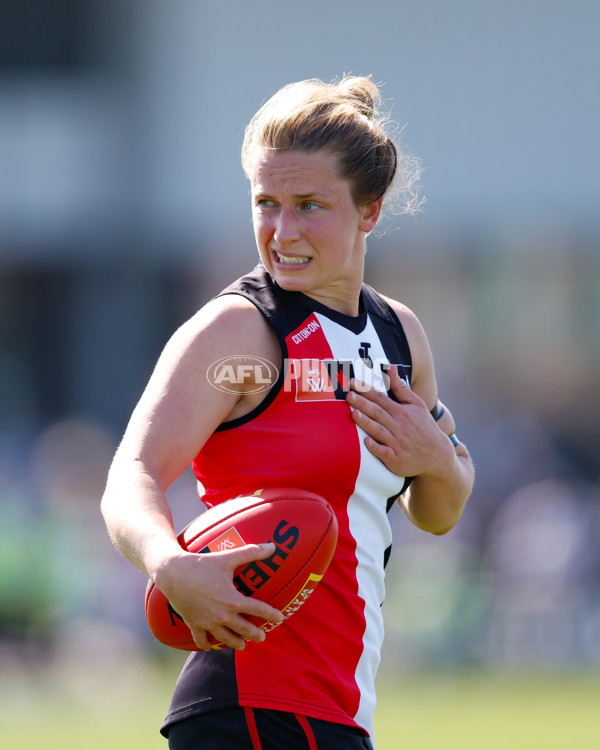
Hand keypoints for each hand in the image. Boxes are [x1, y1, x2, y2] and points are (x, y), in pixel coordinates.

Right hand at [154, 542, 283, 650]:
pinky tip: (211, 646)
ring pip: (225, 638)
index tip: (280, 618)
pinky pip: (201, 640)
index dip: (271, 615)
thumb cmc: (202, 564)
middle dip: (255, 634)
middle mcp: (222, 615)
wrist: (173, 573)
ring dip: (235, 642)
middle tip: (263, 637)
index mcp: (233, 600)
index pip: (258, 610)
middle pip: (244, 629)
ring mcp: (207, 622)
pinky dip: (207, 645)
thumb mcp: (228, 557)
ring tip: (242, 645)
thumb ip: (251, 552)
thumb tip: (273, 546)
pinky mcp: (193, 624)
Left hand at [346, 366, 453, 478]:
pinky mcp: (396, 459)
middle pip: (377, 413)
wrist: (437, 455)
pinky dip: (375, 447)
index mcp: (402, 412)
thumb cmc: (424, 427)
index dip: (366, 390)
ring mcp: (397, 443)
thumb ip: (400, 387)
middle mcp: (399, 426)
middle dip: (362, 404)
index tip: (353, 383)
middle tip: (348, 395)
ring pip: (379, 431)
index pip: (381, 398)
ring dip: (366, 422)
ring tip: (353, 414)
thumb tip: (390, 367)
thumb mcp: (417, 405)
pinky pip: (384, 452)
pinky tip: (366, 441)